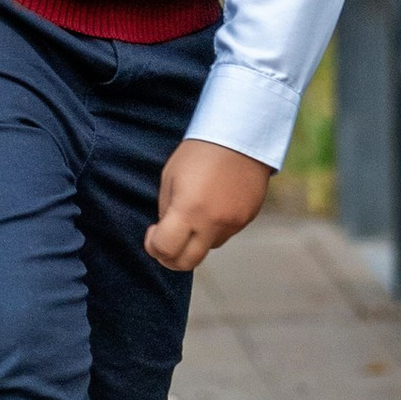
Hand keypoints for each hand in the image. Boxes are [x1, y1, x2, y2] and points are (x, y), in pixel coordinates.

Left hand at [146, 136, 269, 272]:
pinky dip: (213, 229)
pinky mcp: (247, 219)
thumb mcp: (170, 177)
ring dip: (195, 241)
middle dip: (171, 258)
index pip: (165, 249)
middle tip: (165, 241)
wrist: (241, 136)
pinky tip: (212, 205)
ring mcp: (233, 224)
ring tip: (192, 213)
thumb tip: (165, 233)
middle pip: (187, 263)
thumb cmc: (199, 152)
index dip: (153, 246)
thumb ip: (167, 210)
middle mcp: (213, 223)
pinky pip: (225, 234)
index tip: (152, 232)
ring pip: (208, 248)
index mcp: (188, 210)